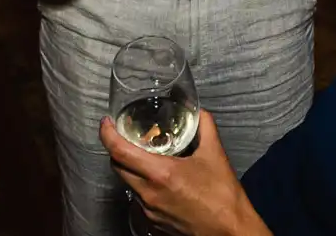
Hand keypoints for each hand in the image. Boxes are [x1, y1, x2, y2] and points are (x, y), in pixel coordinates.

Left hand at [100, 111, 265, 235]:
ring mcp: (149, 211)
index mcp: (160, 174)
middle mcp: (149, 193)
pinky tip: (160, 181)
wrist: (229, 231)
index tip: (107, 123)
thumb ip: (205, 127)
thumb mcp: (215, 154)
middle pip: (117, 168)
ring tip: (146, 158)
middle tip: (128, 138)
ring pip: (128, 184)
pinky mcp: (153, 223)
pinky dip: (143, 186)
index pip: (120, 152)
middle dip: (117, 150)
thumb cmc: (223, 195)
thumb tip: (200, 112)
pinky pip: (139, 199)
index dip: (108, 135)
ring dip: (131, 169)